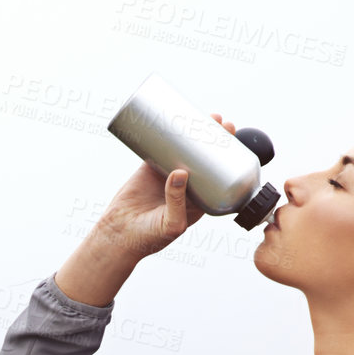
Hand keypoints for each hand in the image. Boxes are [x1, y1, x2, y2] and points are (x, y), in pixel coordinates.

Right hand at [93, 112, 239, 258]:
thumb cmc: (149, 238)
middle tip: (221, 121)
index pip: (220, 175)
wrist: (118, 236)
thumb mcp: (171, 225)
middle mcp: (187, 185)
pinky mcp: (150, 167)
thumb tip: (181, 172)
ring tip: (205, 116)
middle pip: (206, 157)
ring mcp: (168, 174)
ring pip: (187, 148)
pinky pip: (163, 147)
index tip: (234, 142)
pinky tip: (176, 119)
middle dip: (216, 139)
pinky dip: (169, 134)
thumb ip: (177, 202)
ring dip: (196, 132)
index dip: (229, 158)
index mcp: (199, 200)